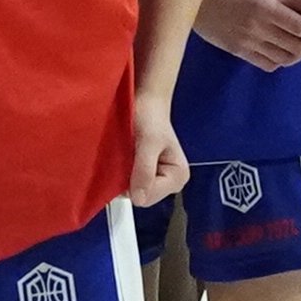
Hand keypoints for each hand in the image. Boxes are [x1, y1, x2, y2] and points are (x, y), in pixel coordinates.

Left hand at [128, 92, 189, 207]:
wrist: (145, 101)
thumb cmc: (151, 117)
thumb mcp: (149, 142)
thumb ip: (145, 170)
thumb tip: (138, 198)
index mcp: (178, 176)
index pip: (148, 197)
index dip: (133, 183)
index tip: (126, 162)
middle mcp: (170, 182)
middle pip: (141, 196)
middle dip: (128, 179)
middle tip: (126, 155)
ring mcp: (157, 180)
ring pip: (132, 190)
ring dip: (123, 174)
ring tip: (125, 154)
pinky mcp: (145, 174)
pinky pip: (128, 183)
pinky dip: (121, 172)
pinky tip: (123, 157)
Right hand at [192, 0, 300, 68]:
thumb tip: (291, 5)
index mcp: (263, 7)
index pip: (299, 26)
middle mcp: (257, 27)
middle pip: (296, 46)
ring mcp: (247, 42)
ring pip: (283, 58)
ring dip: (299, 56)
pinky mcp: (237, 51)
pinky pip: (265, 63)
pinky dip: (279, 61)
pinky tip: (284, 54)